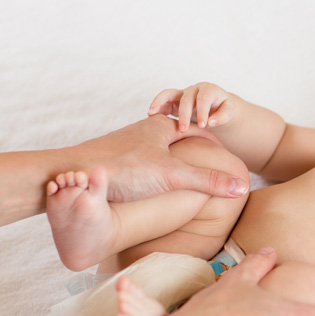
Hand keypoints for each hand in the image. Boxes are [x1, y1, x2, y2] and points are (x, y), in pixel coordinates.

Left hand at [73, 114, 247, 200]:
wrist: (72, 174)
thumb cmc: (122, 170)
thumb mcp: (173, 176)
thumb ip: (207, 181)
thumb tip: (241, 187)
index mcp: (162, 127)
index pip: (199, 130)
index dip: (216, 144)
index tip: (230, 159)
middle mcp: (145, 131)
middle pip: (180, 139)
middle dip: (197, 151)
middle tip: (213, 169)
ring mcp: (129, 145)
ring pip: (160, 152)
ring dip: (176, 163)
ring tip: (188, 180)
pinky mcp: (115, 160)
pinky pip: (144, 164)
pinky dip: (157, 173)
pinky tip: (155, 189)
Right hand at [148, 82, 236, 130]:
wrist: (216, 107)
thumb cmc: (223, 110)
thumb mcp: (228, 112)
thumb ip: (223, 116)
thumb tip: (210, 122)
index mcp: (209, 90)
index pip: (204, 98)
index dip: (202, 111)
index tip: (203, 125)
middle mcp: (194, 90)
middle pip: (186, 99)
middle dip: (184, 115)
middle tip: (183, 130)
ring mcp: (182, 94)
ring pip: (169, 94)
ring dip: (160, 103)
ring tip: (152, 114)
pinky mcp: (174, 101)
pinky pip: (163, 100)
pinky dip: (156, 106)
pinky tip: (150, 117)